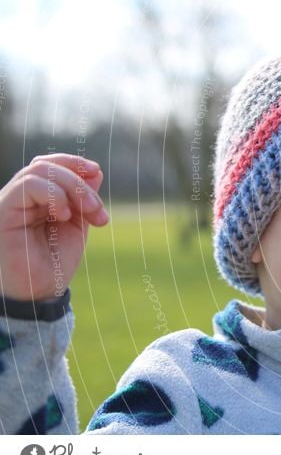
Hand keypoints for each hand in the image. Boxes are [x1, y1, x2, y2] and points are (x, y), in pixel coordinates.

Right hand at [0, 154, 108, 301]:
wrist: (41, 291)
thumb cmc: (56, 260)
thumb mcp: (78, 223)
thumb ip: (83, 198)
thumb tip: (95, 171)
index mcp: (35, 197)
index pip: (50, 164)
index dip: (74, 162)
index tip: (96, 172)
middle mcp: (19, 196)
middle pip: (47, 165)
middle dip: (79, 181)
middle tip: (97, 208)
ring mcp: (9, 202)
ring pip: (39, 171)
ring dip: (72, 187)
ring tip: (88, 212)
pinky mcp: (3, 211)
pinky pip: (28, 186)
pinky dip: (54, 194)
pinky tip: (65, 215)